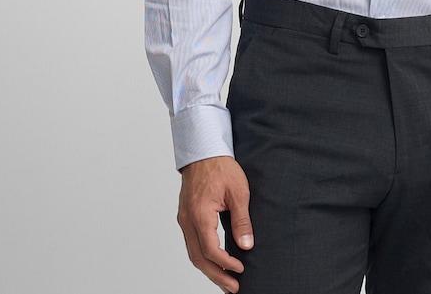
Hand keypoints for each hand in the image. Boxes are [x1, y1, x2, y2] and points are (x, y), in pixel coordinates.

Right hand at [177, 155, 253, 291]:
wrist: (203, 151)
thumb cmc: (221, 167)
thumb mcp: (238, 192)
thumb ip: (242, 220)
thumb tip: (246, 245)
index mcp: (200, 214)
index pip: (210, 249)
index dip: (226, 263)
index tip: (241, 269)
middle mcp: (187, 220)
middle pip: (199, 258)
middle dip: (216, 275)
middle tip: (233, 287)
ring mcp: (184, 219)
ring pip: (193, 253)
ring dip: (209, 269)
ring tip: (225, 280)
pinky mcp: (185, 216)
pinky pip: (191, 243)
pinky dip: (202, 257)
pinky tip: (214, 262)